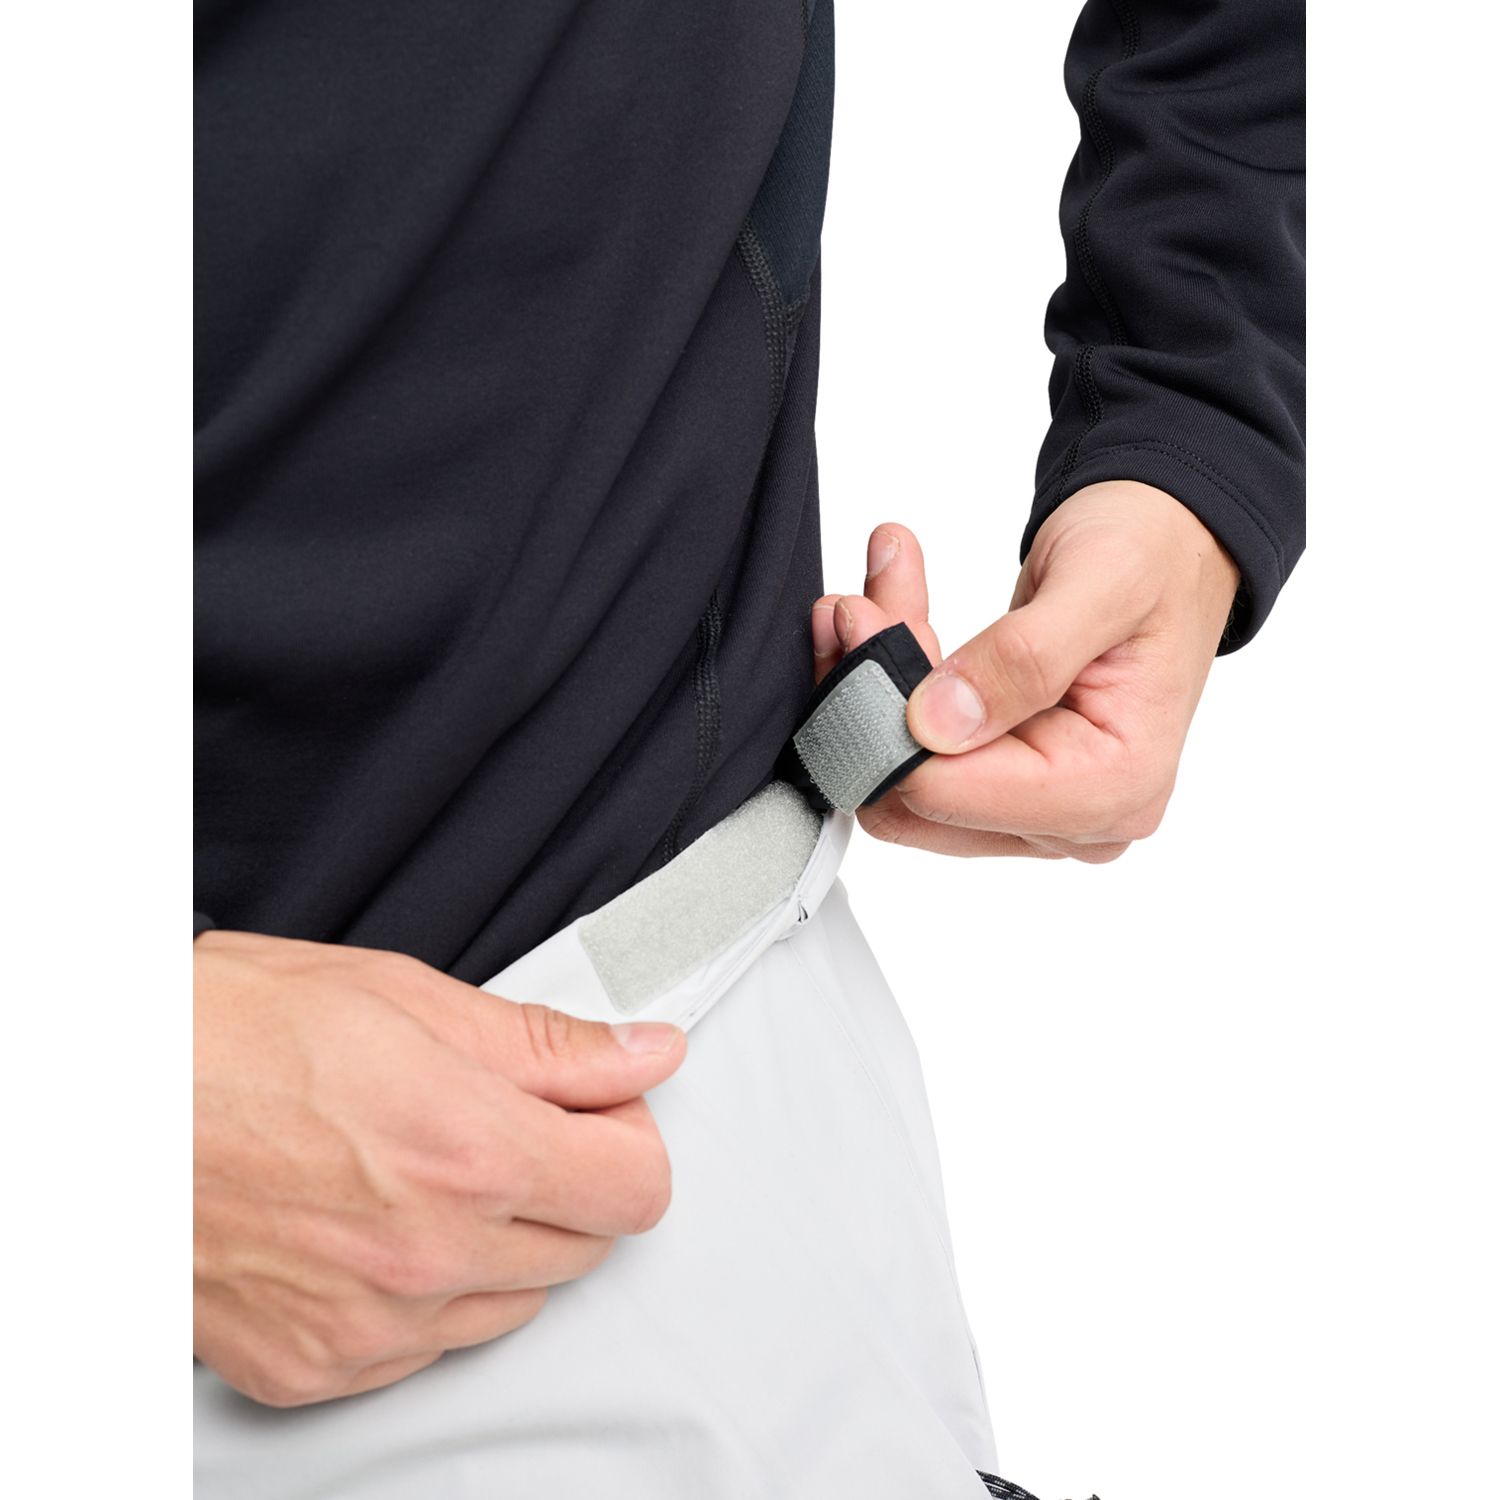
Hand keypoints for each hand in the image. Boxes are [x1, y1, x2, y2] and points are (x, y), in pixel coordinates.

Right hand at [194, 930, 684, 1406]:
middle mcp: (429, 1254)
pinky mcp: (317, 1368)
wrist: (101, 1108)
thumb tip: (644, 1053)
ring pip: (514, 1302)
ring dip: (502, 1240)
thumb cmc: (227, 1035)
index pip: (639, 1187)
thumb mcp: (404, 998)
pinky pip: (428, 1346)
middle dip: (568, 1181)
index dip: (626, 1134)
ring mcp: (372, 1325)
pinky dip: (426, 1292)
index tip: (595, 1109)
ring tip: (424, 1166)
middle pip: (587, 1247)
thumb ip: (547, 1045)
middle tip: (504, 1123)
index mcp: (468, 1149)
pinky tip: (374, 1222)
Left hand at [810, 481, 1238, 861]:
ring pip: (903, 779)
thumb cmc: (1155, 552)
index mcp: (1112, 787)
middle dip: (870, 701)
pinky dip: (891, 688)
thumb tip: (935, 723)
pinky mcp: (1006, 784)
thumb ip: (1022, 658)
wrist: (1170, 541)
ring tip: (871, 600)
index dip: (885, 716)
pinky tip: (888, 618)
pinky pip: (918, 756)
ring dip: (873, 688)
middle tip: (857, 607)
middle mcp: (1078, 820)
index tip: (864, 627)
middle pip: (915, 797)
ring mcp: (1039, 809)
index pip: (949, 792)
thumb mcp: (1100, 582)